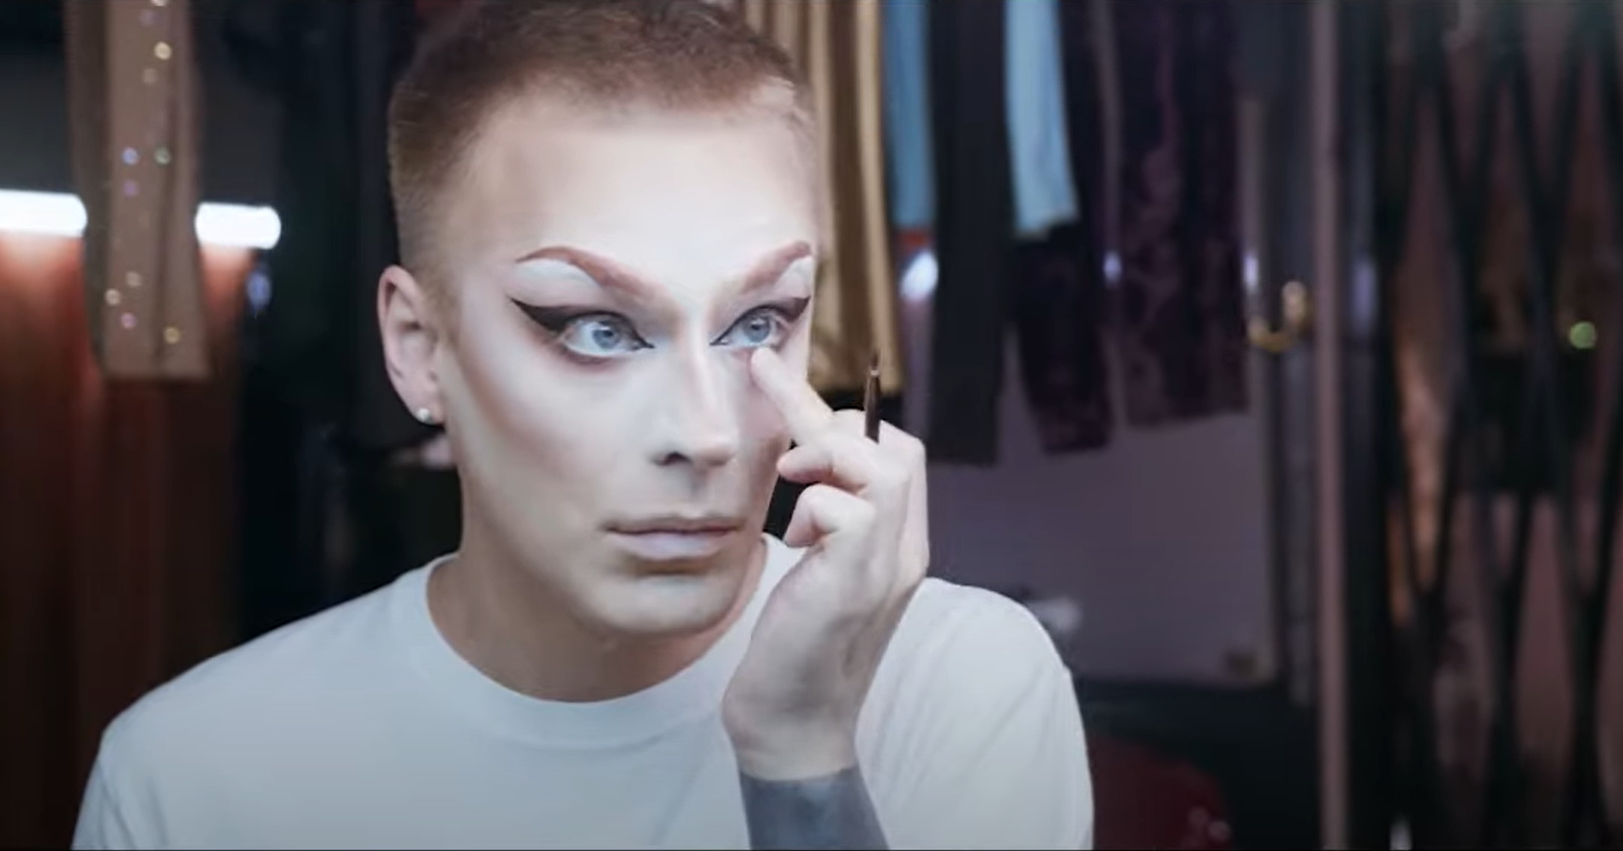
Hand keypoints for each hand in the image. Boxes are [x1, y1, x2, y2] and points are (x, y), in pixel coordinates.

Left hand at [723, 348, 929, 780]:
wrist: (791, 728)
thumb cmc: (791, 649)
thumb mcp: (812, 569)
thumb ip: (824, 521)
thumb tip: (802, 466)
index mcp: (896, 545)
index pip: (895, 453)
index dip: (843, 414)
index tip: (773, 379)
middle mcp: (903, 552)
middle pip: (901, 448)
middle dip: (835, 425)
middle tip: (788, 456)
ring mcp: (886, 569)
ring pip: (886, 467)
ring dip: (828, 458)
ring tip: (791, 485)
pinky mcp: (855, 587)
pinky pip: (851, 510)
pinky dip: (814, 507)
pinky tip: (793, 544)